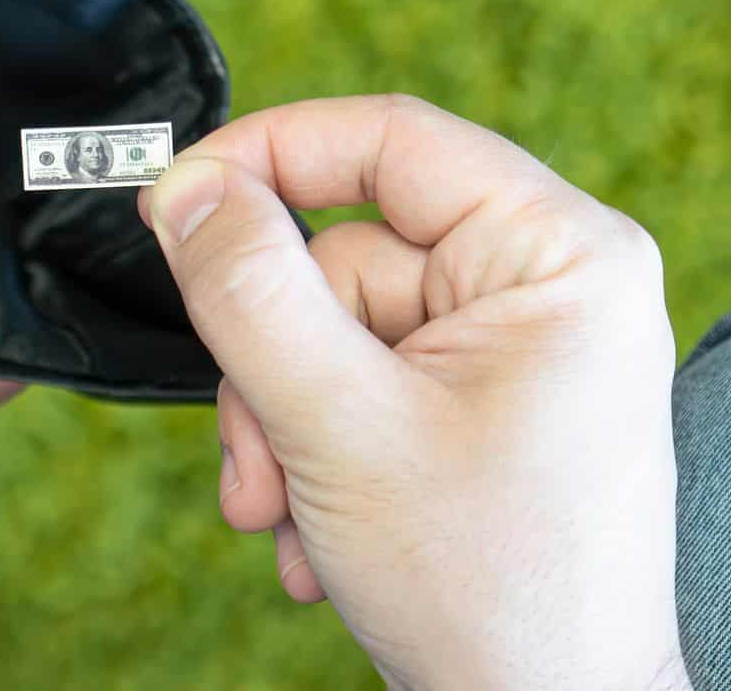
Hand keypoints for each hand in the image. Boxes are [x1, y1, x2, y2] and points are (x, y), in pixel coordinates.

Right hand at [139, 95, 688, 689]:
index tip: (171, 204)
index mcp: (559, 255)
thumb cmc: (490, 590)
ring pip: (330, 331)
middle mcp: (545, 287)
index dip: (267, 155)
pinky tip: (323, 534)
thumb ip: (251, 291)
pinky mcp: (475, 408)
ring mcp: (511, 352)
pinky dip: (314, 454)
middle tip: (261, 460)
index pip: (390, 139)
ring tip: (293, 516)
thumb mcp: (341, 425)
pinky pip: (355, 384)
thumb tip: (188, 186)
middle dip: (273, 365)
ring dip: (283, 426)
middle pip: (342, 254)